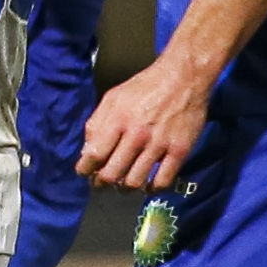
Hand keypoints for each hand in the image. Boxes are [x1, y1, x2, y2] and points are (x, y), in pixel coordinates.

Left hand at [78, 55, 209, 189]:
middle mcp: (137, 134)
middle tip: (101, 183)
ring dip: (125, 188)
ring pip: (135, 181)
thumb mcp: (112, 97)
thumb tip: (87, 149)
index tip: (84, 174)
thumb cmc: (145, 87)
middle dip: (102, 183)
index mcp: (117, 120)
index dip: (85, 169)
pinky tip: (147, 186)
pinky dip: (152, 189)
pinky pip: (163, 180)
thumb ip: (97, 123)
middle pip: (112, 172)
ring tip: (122, 185)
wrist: (182, 78)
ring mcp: (159, 144)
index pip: (94, 154)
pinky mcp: (180, 151)